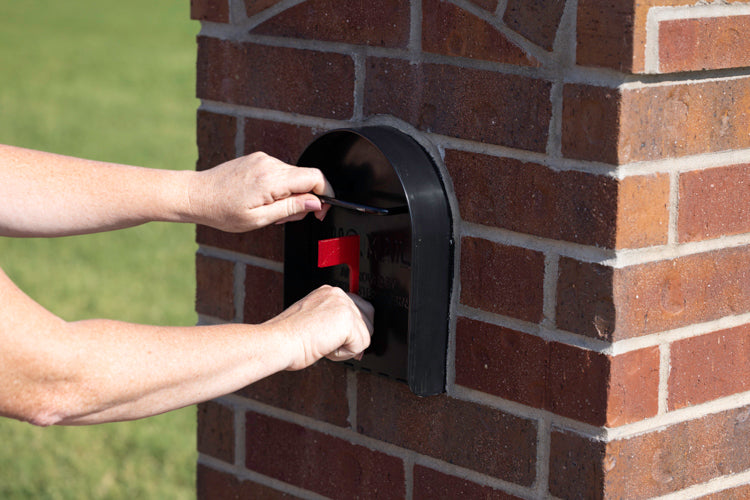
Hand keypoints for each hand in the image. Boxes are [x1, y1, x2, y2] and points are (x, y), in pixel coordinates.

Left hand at [188, 152, 332, 231]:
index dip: (325, 195)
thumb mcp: (259, 219)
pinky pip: (280, 173)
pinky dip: (279, 187)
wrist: (197, 195)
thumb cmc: (222, 210)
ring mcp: (263, 159)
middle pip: (306, 178)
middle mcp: (270, 164)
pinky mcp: (258, 159)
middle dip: (303, 200)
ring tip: (268, 210)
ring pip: (293, 177)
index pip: (315, 178)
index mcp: (272, 179)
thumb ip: (291, 208)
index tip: (320, 210)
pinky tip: (263, 199)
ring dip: (290, 195)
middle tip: (284, 217)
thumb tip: (316, 202)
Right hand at [264, 285, 373, 370]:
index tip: (337, 340)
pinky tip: (325, 348)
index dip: (353, 330)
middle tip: (330, 345)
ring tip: (323, 344)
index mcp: (328, 292)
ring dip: (347, 347)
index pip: (358, 308)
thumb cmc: (286, 337)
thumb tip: (355, 340)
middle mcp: (338, 294)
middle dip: (354, 338)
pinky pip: (361, 345)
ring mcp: (344, 305)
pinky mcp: (347, 320)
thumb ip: (334, 324)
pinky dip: (344, 354)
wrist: (277, 341)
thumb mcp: (314, 322)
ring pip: (365, 334)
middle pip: (368, 320)